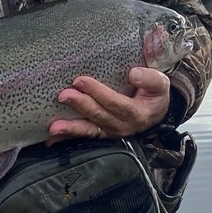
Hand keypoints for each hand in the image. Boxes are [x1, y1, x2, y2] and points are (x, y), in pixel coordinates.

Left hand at [48, 67, 170, 140]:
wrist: (155, 110)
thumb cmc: (154, 93)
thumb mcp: (160, 84)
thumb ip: (151, 79)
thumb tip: (134, 74)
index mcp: (137, 113)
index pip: (116, 104)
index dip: (99, 93)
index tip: (81, 80)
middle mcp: (122, 126)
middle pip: (99, 116)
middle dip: (81, 105)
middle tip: (64, 95)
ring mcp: (110, 131)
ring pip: (89, 130)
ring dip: (71, 128)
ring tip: (54, 127)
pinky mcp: (101, 132)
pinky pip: (84, 136)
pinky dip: (68, 137)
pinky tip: (51, 138)